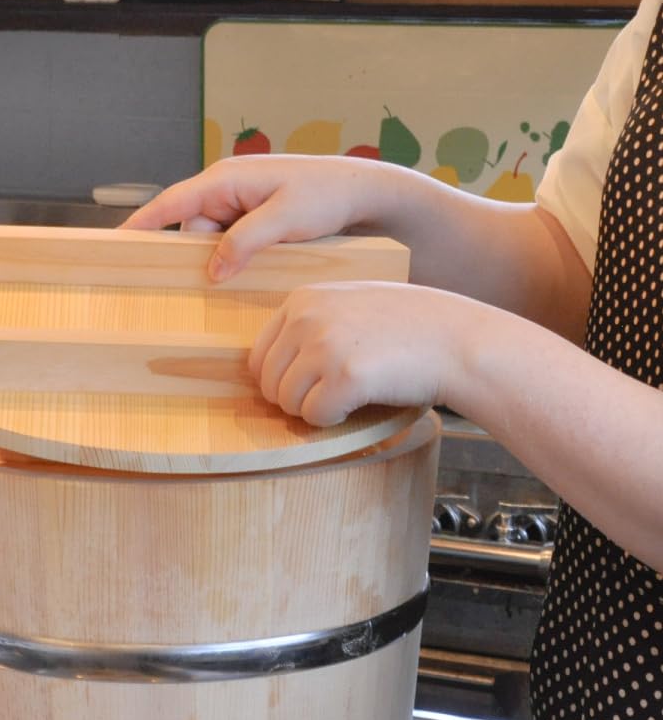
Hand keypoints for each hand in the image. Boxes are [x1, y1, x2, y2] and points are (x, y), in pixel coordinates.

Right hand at [122, 155, 392, 281]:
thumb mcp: (286, 219)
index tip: (117, 243)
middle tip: (217, 279)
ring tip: (252, 269)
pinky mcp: (253, 220)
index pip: (171, 203)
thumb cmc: (326, 195)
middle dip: (199, 257)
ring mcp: (239, 205)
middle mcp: (226, 190)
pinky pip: (230, 244)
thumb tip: (212, 270)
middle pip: (192, 231)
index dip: (142, 224)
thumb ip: (246, 241)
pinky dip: (237, 260)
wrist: (363, 193)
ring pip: (211, 243)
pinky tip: (254, 271)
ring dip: (224, 261)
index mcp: (225, 179)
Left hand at [249, 281, 475, 425]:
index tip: (314, 384)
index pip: (259, 358)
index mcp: (303, 299)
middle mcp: (307, 317)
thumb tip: (266, 372)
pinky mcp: (344, 376)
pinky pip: (314, 417)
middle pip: (268, 384)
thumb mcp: (350, 307)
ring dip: (315, 410)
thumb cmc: (409, 329)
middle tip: (335, 394)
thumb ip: (310, 327)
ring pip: (287, 403)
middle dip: (297, 399)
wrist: (459, 341)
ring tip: (351, 394)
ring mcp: (324, 345)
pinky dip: (334, 420)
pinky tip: (362, 401)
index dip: (283, 381)